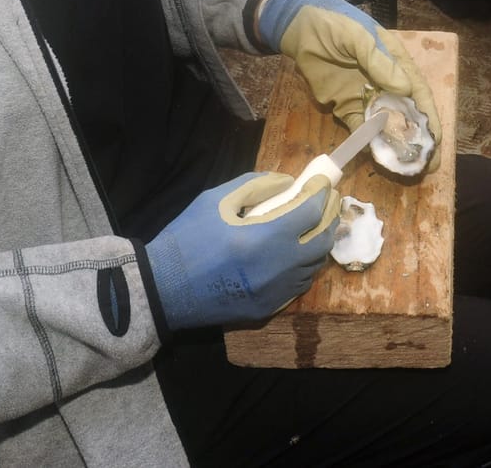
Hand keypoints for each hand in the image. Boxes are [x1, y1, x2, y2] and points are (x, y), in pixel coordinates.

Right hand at [144, 171, 340, 330]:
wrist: (161, 289)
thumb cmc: (186, 239)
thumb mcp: (215, 200)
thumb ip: (256, 185)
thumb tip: (287, 182)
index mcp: (266, 237)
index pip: (311, 211)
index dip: (321, 193)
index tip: (322, 181)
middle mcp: (279, 267)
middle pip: (322, 240)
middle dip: (329, 216)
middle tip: (328, 200)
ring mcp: (276, 293)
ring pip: (314, 265)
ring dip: (320, 241)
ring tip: (316, 223)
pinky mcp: (267, 309)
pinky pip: (299, 285)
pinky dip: (305, 265)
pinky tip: (298, 252)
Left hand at [256, 0, 441, 160]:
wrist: (298, 28)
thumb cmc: (334, 24)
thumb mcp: (358, 37)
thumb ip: (379, 61)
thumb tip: (406, 89)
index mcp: (395, 62)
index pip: (418, 90)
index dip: (428, 114)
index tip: (436, 137)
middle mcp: (385, 82)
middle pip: (407, 112)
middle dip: (418, 137)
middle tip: (429, 163)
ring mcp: (365, 96)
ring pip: (386, 124)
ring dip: (396, 144)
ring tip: (408, 168)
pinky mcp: (344, 106)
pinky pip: (360, 128)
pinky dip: (368, 143)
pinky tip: (377, 157)